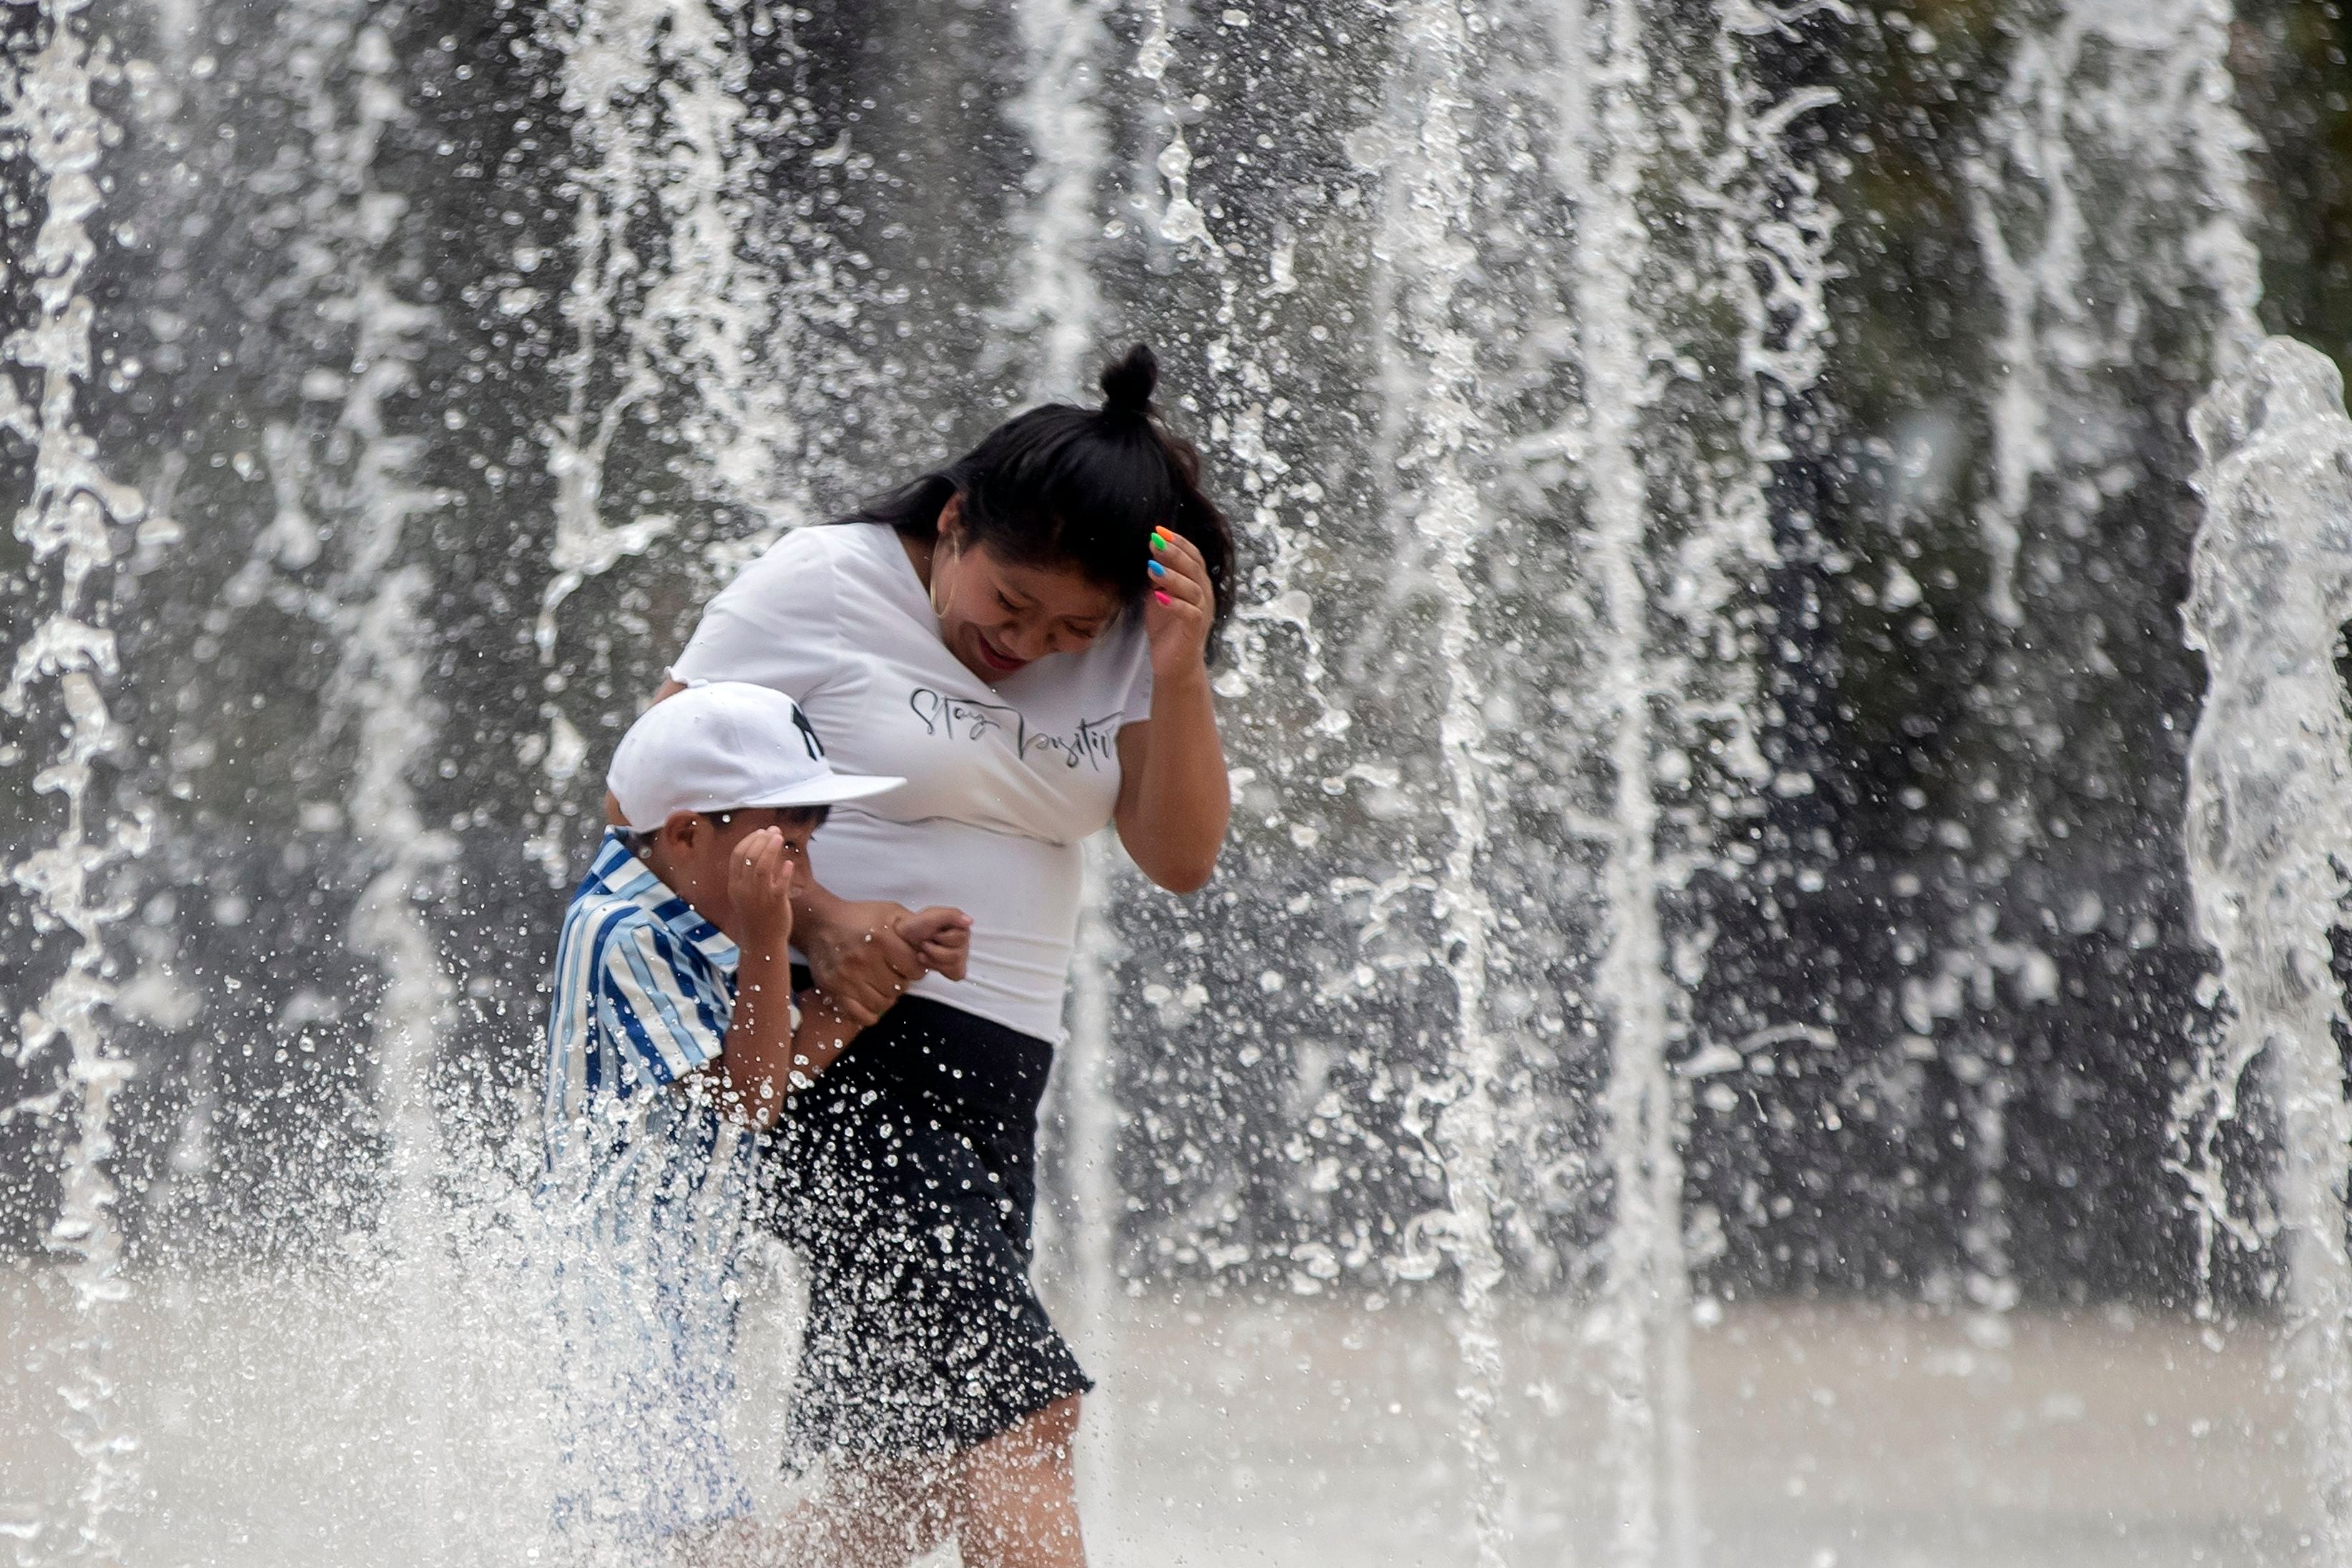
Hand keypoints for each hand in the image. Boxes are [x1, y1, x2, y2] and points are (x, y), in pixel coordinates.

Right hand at [728, 828, 796, 959]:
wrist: (762, 942)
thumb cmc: (756, 915)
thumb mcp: (746, 894)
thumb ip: (751, 874)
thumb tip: (764, 848)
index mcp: (735, 885)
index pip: (738, 855)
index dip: (749, 840)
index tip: (761, 832)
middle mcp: (744, 889)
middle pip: (749, 857)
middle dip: (761, 840)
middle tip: (773, 831)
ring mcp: (758, 897)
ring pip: (761, 867)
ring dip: (770, 849)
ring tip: (779, 838)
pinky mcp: (775, 904)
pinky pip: (779, 884)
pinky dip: (784, 871)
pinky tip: (789, 863)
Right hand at [800, 898, 930, 1026]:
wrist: (819, 923)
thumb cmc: (858, 918)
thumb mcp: (890, 912)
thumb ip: (914, 927)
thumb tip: (934, 941)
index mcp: (881, 939)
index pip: (915, 970)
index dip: (916, 968)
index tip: (909, 964)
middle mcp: (864, 959)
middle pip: (899, 988)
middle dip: (900, 982)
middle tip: (892, 973)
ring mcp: (847, 977)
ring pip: (882, 1003)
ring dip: (886, 997)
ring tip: (880, 984)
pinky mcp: (834, 990)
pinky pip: (860, 1015)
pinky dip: (868, 1012)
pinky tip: (869, 999)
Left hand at [897, 906, 972, 981]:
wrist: (905, 939)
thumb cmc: (917, 927)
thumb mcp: (932, 915)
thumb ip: (952, 915)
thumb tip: (968, 921)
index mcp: (961, 927)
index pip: (961, 938)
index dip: (943, 938)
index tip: (935, 932)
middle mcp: (963, 941)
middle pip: (956, 955)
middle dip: (935, 950)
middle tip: (928, 942)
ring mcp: (960, 956)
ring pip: (953, 965)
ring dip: (933, 958)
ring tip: (927, 951)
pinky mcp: (955, 968)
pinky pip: (954, 974)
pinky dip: (937, 968)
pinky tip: (931, 960)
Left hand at [1143, 525, 1213, 679]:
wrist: (1175, 663)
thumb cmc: (1168, 628)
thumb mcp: (1159, 595)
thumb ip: (1158, 577)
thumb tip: (1149, 554)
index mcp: (1197, 583)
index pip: (1194, 556)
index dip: (1179, 542)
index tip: (1160, 531)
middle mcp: (1204, 594)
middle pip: (1194, 568)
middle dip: (1174, 553)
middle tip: (1154, 542)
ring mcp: (1202, 612)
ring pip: (1192, 589)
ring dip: (1172, 576)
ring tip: (1152, 568)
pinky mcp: (1195, 629)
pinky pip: (1190, 613)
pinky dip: (1175, 604)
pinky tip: (1159, 597)